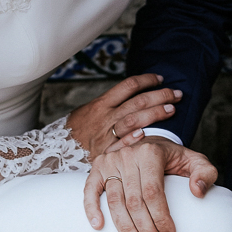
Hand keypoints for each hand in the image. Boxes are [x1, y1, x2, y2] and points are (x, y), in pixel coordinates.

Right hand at [66, 73, 181, 159]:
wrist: (55, 151)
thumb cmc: (75, 131)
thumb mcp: (88, 111)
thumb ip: (108, 105)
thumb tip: (130, 97)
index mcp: (101, 104)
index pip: (128, 86)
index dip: (147, 80)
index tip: (160, 79)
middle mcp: (105, 116)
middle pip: (137, 101)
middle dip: (159, 96)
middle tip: (176, 94)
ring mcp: (105, 134)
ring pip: (133, 120)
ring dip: (154, 114)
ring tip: (172, 110)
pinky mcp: (104, 152)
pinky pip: (119, 144)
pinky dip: (132, 139)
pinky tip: (147, 134)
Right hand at [83, 137, 217, 231]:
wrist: (149, 142)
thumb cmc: (173, 158)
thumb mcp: (195, 160)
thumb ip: (205, 173)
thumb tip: (197, 192)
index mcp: (150, 153)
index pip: (153, 192)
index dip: (161, 218)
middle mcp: (127, 155)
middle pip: (134, 201)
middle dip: (146, 230)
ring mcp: (109, 161)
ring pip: (115, 201)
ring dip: (124, 228)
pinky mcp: (96, 168)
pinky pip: (90, 191)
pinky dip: (92, 208)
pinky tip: (98, 226)